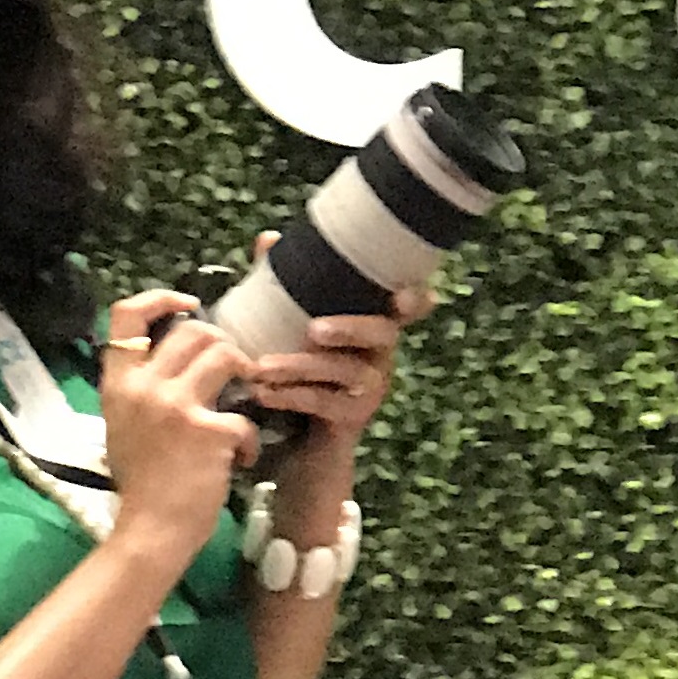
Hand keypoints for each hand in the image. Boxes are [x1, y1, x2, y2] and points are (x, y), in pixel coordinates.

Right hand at [97, 289, 260, 576]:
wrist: (150, 532)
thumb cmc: (140, 485)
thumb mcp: (123, 427)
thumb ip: (141, 391)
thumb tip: (174, 361)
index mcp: (117, 385)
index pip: (126, 315)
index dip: (161, 298)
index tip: (188, 304)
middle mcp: (143, 388)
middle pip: (192, 330)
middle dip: (222, 343)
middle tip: (232, 367)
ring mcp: (175, 407)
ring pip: (224, 355)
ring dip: (244, 373)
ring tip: (247, 400)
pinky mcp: (209, 432)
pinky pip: (244, 418)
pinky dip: (250, 440)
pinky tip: (243, 459)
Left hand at [228, 245, 427, 489]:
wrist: (296, 439)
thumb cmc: (300, 367)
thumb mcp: (290, 324)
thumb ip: (283, 284)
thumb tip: (269, 239)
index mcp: (371, 325)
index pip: (407, 307)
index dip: (415, 300)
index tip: (403, 296)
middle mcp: (379, 354)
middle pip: (383, 333)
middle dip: (350, 327)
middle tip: (314, 329)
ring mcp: (370, 387)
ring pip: (345, 370)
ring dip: (300, 367)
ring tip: (263, 368)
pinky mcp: (352, 417)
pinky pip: (324, 402)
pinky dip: (290, 396)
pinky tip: (263, 393)